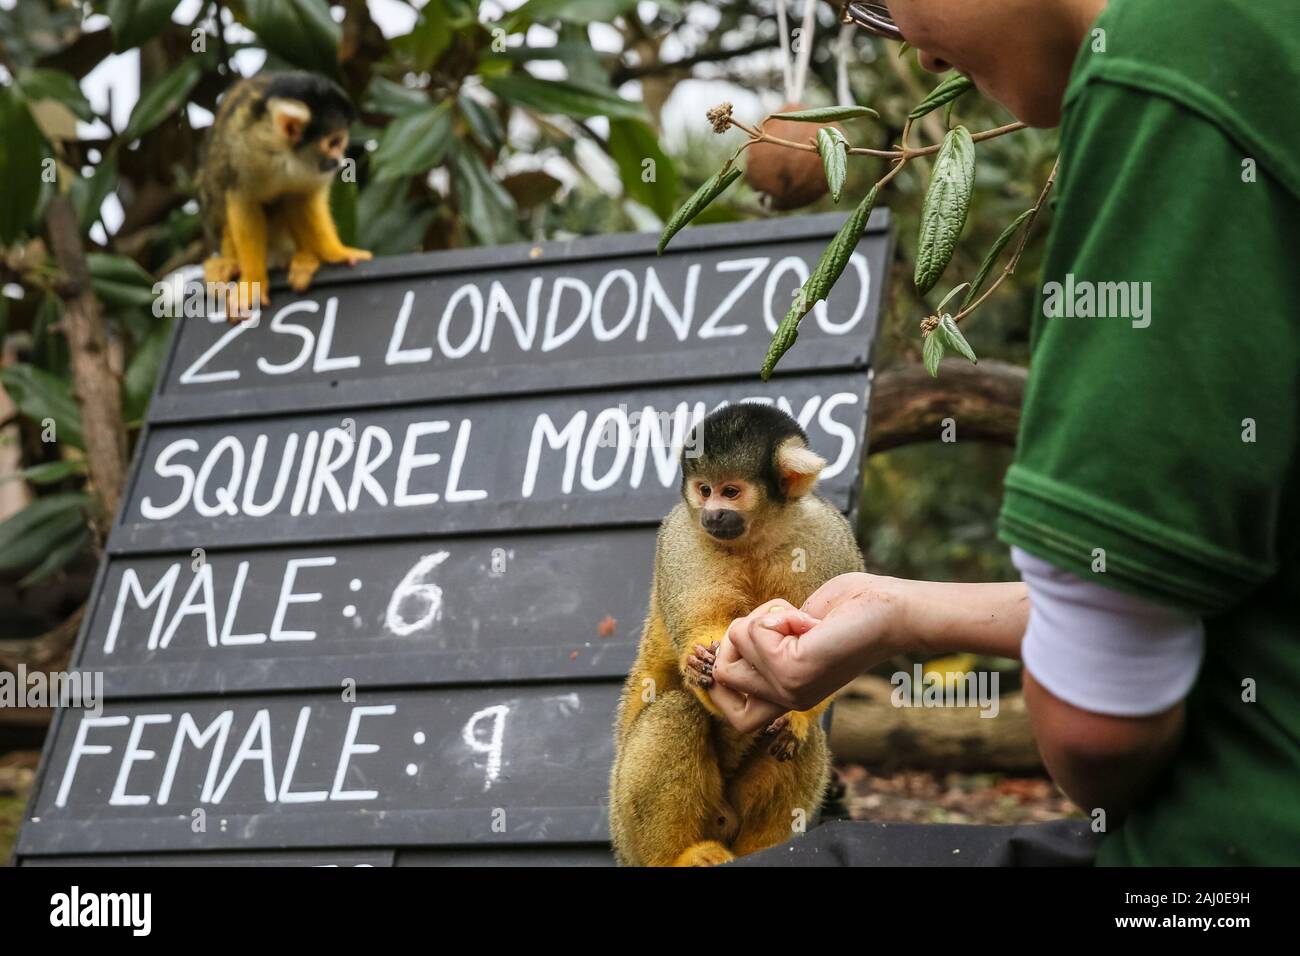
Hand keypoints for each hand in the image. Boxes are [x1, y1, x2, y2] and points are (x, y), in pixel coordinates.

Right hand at [710, 574, 903, 729]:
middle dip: (739, 634)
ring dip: (762, 618)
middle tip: (778, 622)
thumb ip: (762, 644)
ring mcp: (789, 689)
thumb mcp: (793, 634)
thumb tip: (726, 640)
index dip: (725, 678)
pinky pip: (754, 632)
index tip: (750, 642)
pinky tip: (808, 621)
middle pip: (720, 675)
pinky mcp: (793, 671)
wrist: (891, 612)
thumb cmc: (848, 611)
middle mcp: (788, 700)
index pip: (735, 719)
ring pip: (733, 644)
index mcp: (790, 697)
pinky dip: (776, 614)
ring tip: (800, 619)